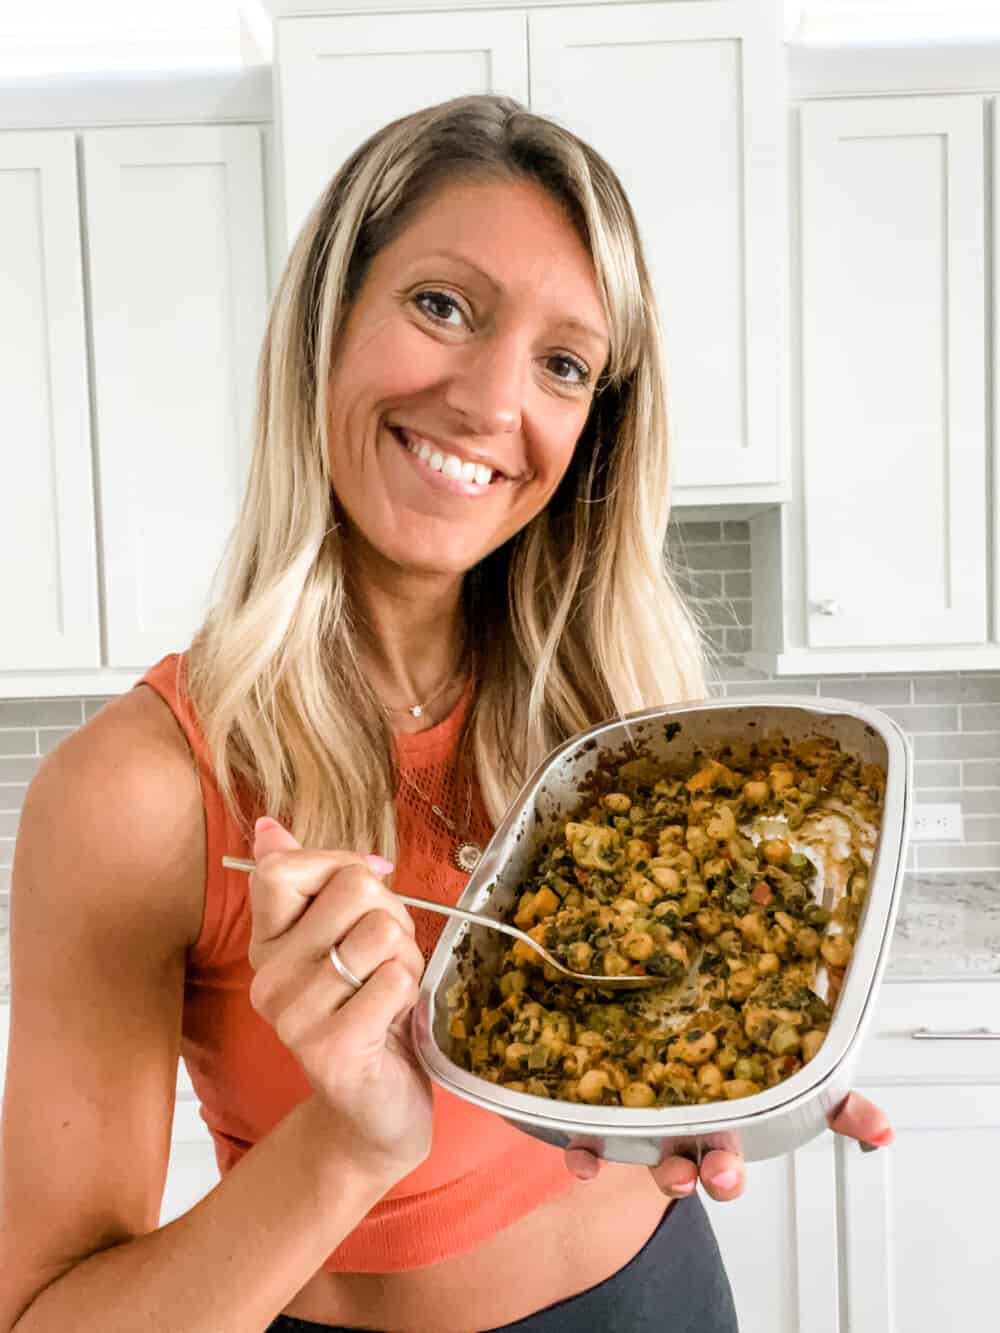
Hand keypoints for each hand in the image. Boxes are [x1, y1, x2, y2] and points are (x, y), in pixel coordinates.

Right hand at [247, 817, 432, 1181]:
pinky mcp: (329, 1047)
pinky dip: (410, 993)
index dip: (340, 864)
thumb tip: (268, 826)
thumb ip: (311, 881)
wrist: (376, 1112)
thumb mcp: (343, 938)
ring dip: (406, 957)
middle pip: (353, 887)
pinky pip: (395, 977)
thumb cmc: (370, 1010)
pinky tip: (393, 1023)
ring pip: (381, 930)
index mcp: (266, 943)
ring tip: (390, 993)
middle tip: (385, 961)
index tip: (368, 890)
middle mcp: (268, 976)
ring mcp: (294, 1015)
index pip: (282, 868)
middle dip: (392, 916)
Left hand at [564, 1091, 893, 1200]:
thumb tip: (878, 1113)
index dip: (847, 1119)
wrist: (626, 1070)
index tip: (876, 1127)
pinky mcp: (608, 1132)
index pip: (806, 1115)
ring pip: (669, 1167)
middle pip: (725, 1163)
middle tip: (725, 1171)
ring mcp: (658, 1136)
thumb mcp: (753, 1049)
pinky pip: (595, 1150)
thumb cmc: (695, 1068)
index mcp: (747, 1107)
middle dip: (727, 1175)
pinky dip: (590, 1156)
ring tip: (675, 1176)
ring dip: (673, 1177)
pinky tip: (585, 1156)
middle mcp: (706, 1131)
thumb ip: (807, 1067)